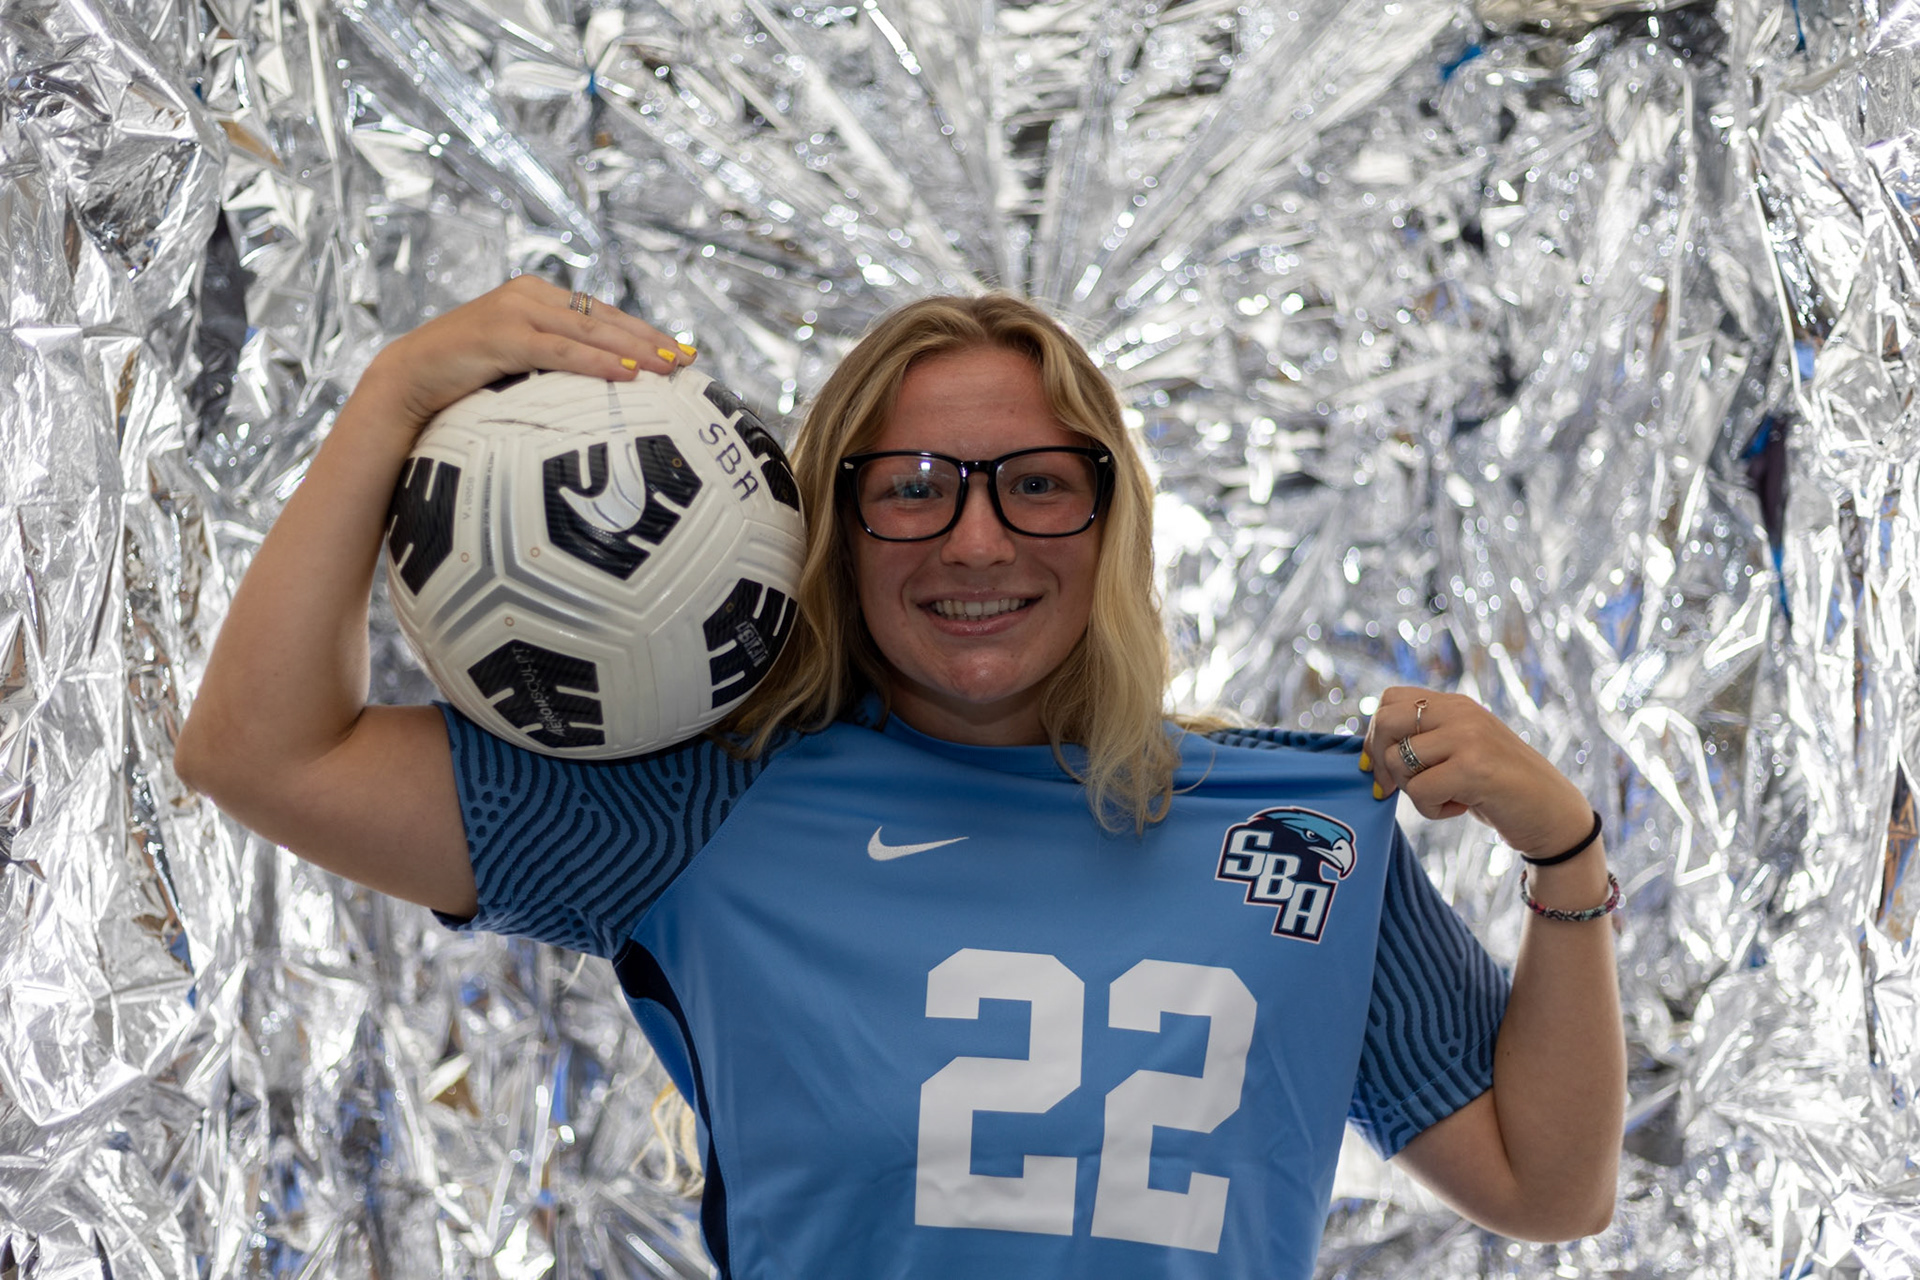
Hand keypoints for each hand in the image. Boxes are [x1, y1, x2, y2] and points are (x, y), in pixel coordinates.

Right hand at [361, 276, 694, 431]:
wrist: (405, 382)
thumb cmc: (462, 382)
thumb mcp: (514, 366)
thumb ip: (550, 365)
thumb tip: (598, 393)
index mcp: (537, 297)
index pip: (602, 314)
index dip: (644, 332)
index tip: (683, 351)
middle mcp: (530, 295)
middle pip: (605, 318)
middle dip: (652, 339)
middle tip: (691, 359)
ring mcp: (515, 312)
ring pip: (590, 330)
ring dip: (635, 349)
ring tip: (671, 367)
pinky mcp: (501, 336)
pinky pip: (560, 350)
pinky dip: (596, 362)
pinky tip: (628, 375)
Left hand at [1359, 687, 1592, 858]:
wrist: (1553, 813)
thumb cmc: (1499, 788)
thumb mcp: (1461, 751)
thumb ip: (1426, 741)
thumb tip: (1369, 753)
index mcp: (1455, 704)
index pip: (1390, 699)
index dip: (1373, 735)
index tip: (1377, 766)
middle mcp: (1461, 712)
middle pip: (1385, 722)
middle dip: (1380, 762)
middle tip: (1394, 789)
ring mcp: (1468, 737)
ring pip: (1399, 761)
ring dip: (1413, 792)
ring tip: (1446, 798)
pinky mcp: (1473, 768)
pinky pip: (1420, 791)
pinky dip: (1432, 811)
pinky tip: (1461, 808)